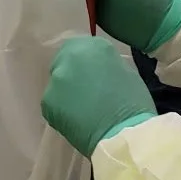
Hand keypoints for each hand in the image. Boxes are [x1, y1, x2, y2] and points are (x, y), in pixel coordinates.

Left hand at [42, 36, 155, 158]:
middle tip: (85, 93)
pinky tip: (76, 121)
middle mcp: (70, 58)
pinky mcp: (47, 102)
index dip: (84, 62)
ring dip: (67, 93)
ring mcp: (55, 80)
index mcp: (92, 46)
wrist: (123, 133)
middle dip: (73, 75)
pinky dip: (62, 111)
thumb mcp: (124, 71)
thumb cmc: (133, 103)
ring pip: (58, 84)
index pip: (79, 46)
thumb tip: (96, 68)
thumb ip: (104, 64)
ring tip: (83, 110)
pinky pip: (53, 104)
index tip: (91, 74)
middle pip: (64, 62)